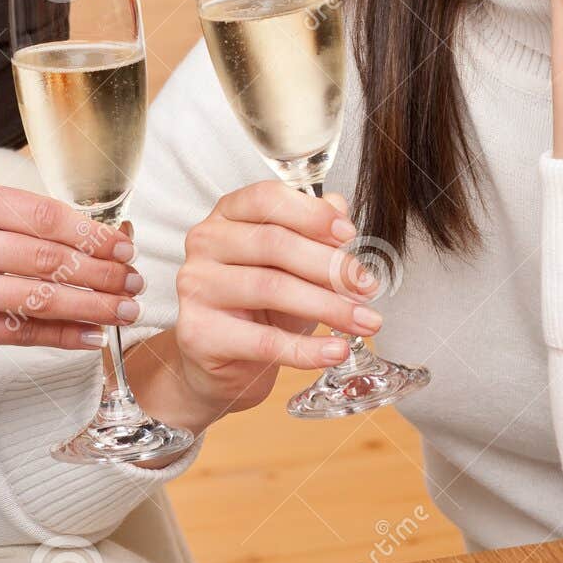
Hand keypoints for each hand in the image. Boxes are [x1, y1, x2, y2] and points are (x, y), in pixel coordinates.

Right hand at [0, 179, 142, 354]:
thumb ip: (18, 215)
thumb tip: (96, 235)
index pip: (43, 216)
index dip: (91, 234)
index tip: (123, 246)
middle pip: (45, 259)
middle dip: (100, 274)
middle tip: (134, 282)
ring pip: (36, 300)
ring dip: (90, 308)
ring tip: (123, 310)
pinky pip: (18, 334)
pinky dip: (60, 336)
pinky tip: (90, 336)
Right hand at [130, 182, 383, 433]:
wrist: (221, 363)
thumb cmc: (259, 306)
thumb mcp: (291, 266)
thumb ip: (313, 233)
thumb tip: (340, 209)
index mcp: (227, 214)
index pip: (267, 199)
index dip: (312, 213)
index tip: (350, 234)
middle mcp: (205, 242)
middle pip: (273, 243)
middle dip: (330, 266)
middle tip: (367, 286)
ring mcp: (195, 287)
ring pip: (271, 288)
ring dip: (328, 306)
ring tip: (365, 322)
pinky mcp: (198, 333)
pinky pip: (263, 341)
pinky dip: (307, 349)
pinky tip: (336, 350)